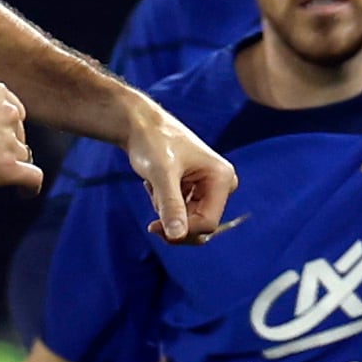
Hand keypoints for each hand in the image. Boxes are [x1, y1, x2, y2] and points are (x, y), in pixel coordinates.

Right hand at [0, 80, 38, 189]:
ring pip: (23, 157)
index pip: (15, 113)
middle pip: (20, 135)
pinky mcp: (8, 167)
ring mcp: (10, 141)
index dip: (6, 129)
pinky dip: (29, 187)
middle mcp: (9, 113)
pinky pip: (33, 178)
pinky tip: (22, 192)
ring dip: (10, 165)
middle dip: (6, 146)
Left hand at [120, 103, 235, 243]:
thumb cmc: (152, 142)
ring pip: (189, 221)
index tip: (153, 227)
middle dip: (175, 223)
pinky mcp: (196, 189)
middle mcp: (221, 183)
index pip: (208, 222)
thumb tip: (177, 235)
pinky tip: (156, 184)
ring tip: (154, 185)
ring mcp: (210, 187)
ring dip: (166, 210)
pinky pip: (181, 212)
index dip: (183, 231)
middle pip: (201, 225)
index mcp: (222, 177)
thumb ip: (171, 205)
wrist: (140, 125)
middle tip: (151, 223)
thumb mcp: (161, 175)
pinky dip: (164, 204)